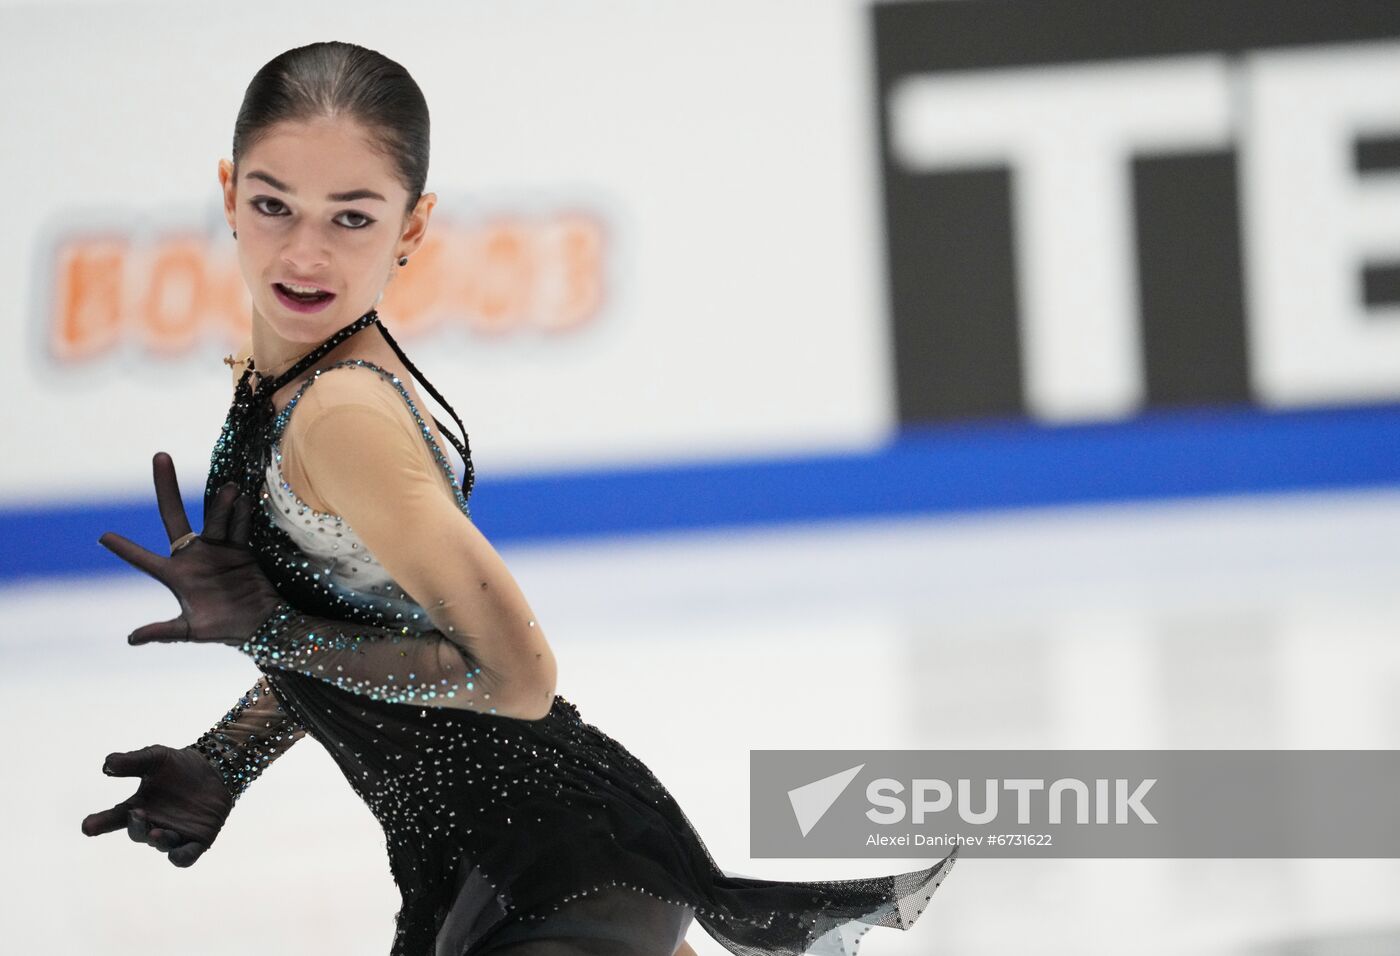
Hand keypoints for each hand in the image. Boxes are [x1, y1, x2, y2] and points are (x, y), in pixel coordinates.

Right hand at [80, 744, 234, 867]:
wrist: (216, 767)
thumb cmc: (180, 765)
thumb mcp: (155, 758)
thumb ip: (132, 762)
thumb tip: (106, 765)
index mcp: (139, 807)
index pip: (114, 818)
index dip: (99, 824)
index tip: (87, 827)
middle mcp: (154, 824)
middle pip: (138, 832)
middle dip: (136, 826)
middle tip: (137, 814)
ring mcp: (175, 833)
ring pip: (162, 844)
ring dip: (158, 840)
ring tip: (156, 831)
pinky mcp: (198, 840)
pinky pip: (186, 857)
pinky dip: (180, 858)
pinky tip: (176, 855)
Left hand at [98, 452, 283, 645]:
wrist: (263, 623)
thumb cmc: (225, 629)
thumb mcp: (192, 630)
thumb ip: (164, 631)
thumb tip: (132, 639)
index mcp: (175, 575)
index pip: (144, 560)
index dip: (125, 549)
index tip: (103, 536)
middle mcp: (193, 556)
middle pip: (174, 516)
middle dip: (166, 488)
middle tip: (160, 456)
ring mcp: (217, 549)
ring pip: (214, 519)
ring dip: (221, 504)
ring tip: (231, 489)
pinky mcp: (241, 548)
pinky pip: (240, 528)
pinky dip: (242, 514)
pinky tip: (245, 498)